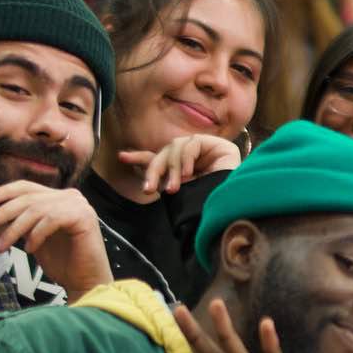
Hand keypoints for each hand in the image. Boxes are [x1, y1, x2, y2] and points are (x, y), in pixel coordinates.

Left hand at [0, 181, 111, 298]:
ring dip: (14, 229)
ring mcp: (79, 205)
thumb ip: (23, 221)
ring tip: (1, 246)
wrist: (85, 283)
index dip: (4, 192)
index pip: (27, 187)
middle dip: (2, 212)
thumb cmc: (63, 263)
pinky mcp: (84, 216)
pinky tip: (29, 249)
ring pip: (36, 210)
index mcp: (59, 197)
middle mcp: (71, 196)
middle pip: (28, 198)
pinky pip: (51, 219)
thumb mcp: (34, 237)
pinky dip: (36, 235)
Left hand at [120, 134, 241, 196]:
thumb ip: (162, 178)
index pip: (160, 159)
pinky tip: (190, 174)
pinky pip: (191, 144)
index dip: (141, 157)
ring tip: (175, 188)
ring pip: (175, 147)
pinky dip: (186, 159)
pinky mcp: (218, 145)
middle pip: (165, 153)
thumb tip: (139, 168)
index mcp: (185, 171)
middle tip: (148, 188)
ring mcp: (207, 151)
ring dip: (172, 168)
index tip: (122, 157)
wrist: (231, 208)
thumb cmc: (206, 207)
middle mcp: (195, 159)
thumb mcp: (178, 194)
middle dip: (154, 169)